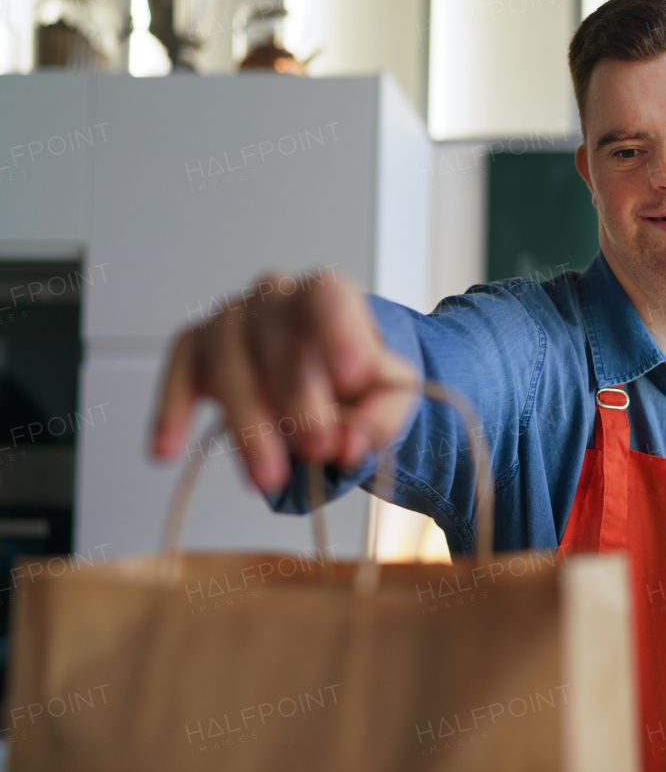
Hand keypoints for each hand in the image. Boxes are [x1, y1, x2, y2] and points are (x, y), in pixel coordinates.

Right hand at [150, 270, 420, 491]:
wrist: (331, 370)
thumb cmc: (360, 376)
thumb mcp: (393, 394)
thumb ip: (381, 417)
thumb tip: (349, 447)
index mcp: (327, 294)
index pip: (327, 295)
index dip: (337, 332)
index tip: (350, 377)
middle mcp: (274, 297)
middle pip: (276, 339)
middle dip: (297, 401)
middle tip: (317, 450)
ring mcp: (231, 319)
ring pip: (226, 358)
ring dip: (245, 422)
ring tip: (266, 477)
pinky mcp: (196, 347)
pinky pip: (179, 372)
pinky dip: (171, 411)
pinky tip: (166, 451)